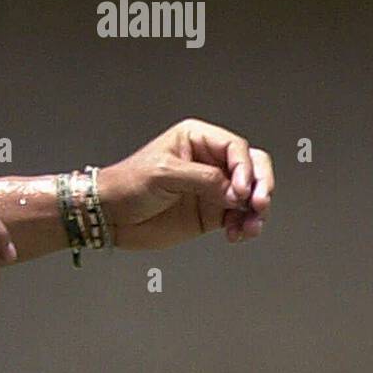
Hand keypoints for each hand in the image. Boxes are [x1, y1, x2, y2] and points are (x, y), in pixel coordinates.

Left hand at [98, 118, 273, 250]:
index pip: (235, 147)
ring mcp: (212, 187)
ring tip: (249, 226)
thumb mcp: (163, 174)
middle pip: (252, 166)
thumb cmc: (128, 184)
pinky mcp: (212, 212)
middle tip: (258, 205)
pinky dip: (246, 225)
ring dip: (256, 210)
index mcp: (196, 138)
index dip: (244, 168)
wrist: (111, 214)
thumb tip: (236, 191)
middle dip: (261, 184)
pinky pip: (240, 216)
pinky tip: (237, 234)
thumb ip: (202, 179)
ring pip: (251, 193)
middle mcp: (208, 160)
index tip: (240, 191)